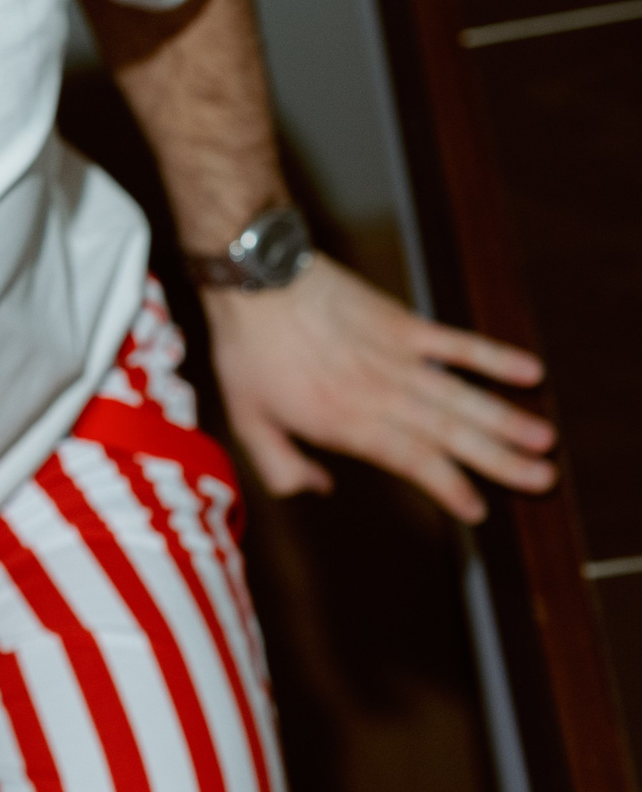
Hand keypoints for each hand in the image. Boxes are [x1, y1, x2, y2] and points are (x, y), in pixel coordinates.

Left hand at [203, 254, 556, 522]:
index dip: (447, 488)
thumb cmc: (248, 352)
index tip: (478, 511)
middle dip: (500, 460)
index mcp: (345, 424)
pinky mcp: (403, 323)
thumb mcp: (246, 421)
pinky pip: (456, 342)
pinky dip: (493, 356)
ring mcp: (396, 358)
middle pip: (450, 435)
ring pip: (462, 395)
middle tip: (542, 479)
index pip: (410, 463)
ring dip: (506, 418)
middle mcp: (380, 396)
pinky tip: (532, 370)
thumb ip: (281, 466)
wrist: (256, 280)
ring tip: (545, 439)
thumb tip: (319, 489)